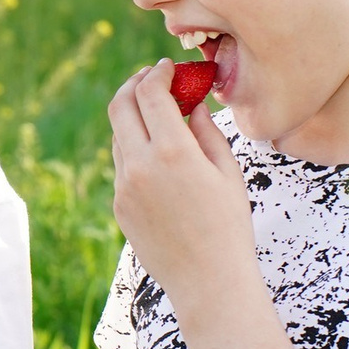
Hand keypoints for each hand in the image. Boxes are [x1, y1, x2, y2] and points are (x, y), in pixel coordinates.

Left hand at [107, 59, 257, 308]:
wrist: (208, 280)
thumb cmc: (229, 225)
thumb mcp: (227, 172)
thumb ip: (206, 131)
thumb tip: (191, 104)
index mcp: (172, 151)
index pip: (150, 93)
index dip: (157, 73)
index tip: (167, 68)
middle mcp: (140, 165)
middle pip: (119, 106)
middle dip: (133, 85)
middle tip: (149, 80)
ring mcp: (124, 186)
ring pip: (119, 136)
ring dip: (134, 120)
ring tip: (160, 120)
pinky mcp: (119, 205)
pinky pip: (121, 166)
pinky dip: (135, 150)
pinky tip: (158, 157)